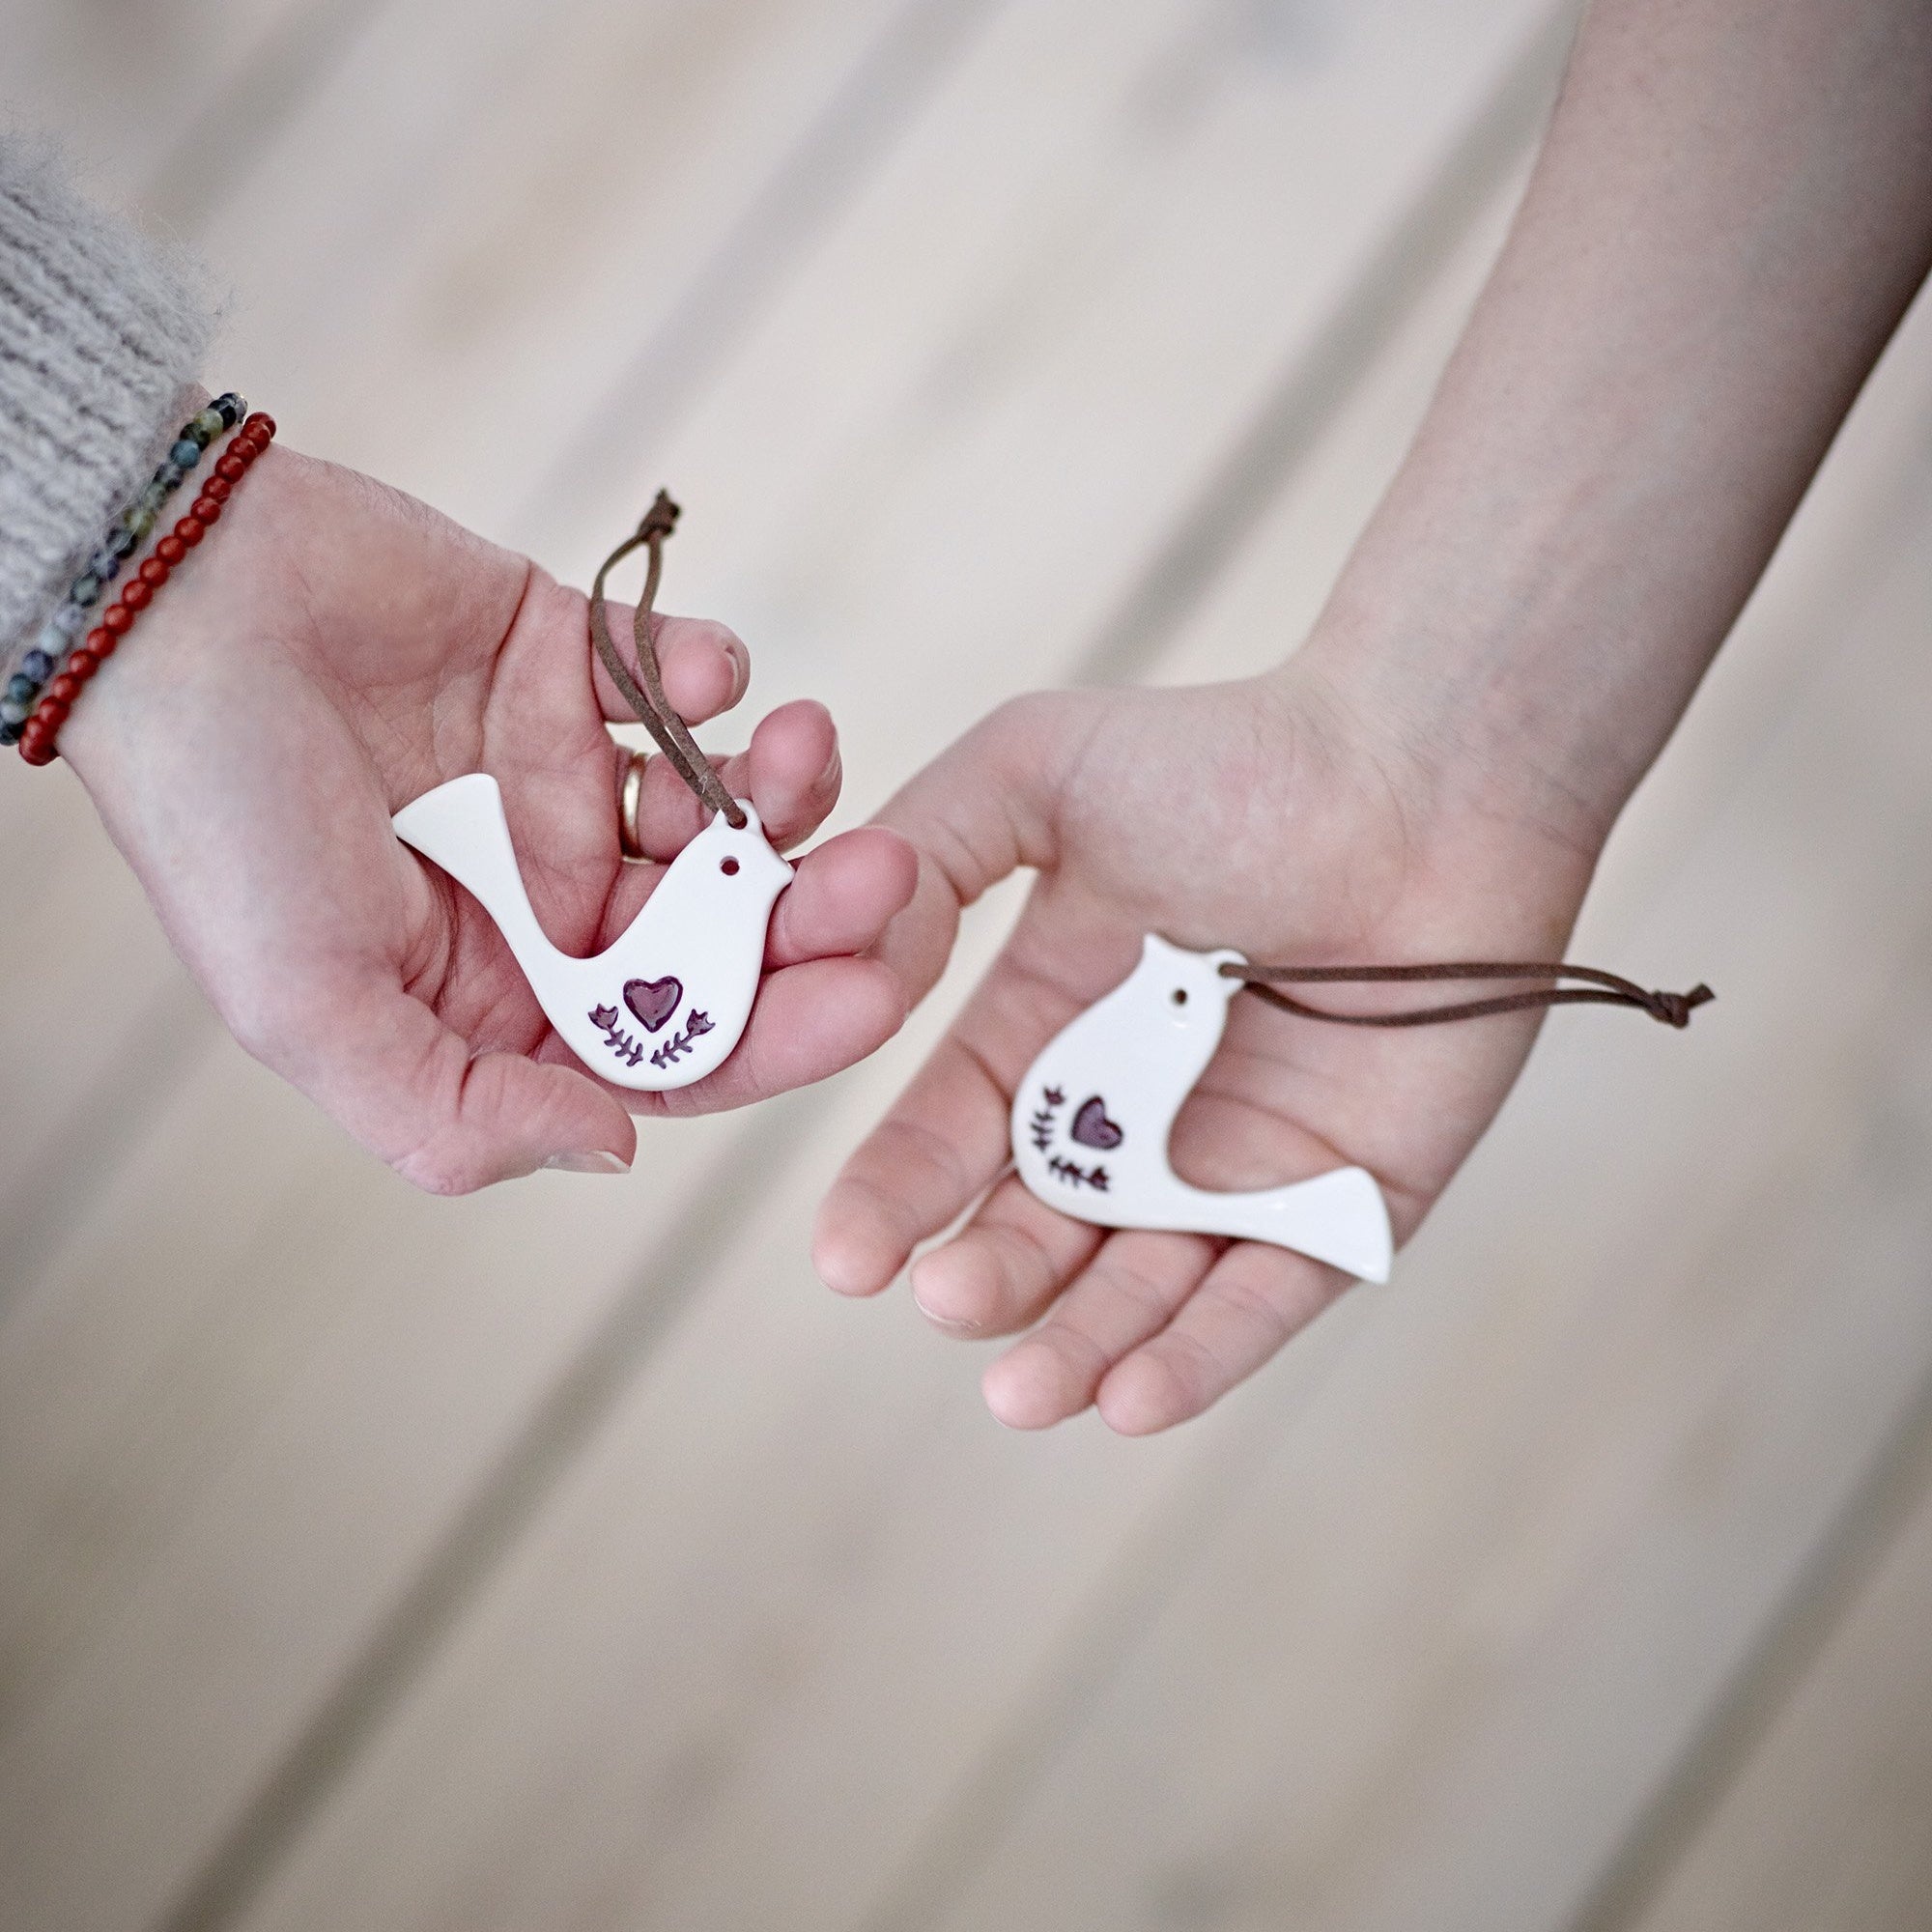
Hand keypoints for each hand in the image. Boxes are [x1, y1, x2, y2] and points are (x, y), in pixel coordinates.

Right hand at [61, 438, 916, 1190]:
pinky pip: (675, 675)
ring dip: (784, 788)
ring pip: (721, 803)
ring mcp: (569, 777)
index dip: (777, 1031)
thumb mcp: (313, 1011)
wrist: (165, 605)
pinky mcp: (571, 663)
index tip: (870, 999)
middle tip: (883, 876)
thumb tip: (619, 1147)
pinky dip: (710, 674)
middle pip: (722, 928)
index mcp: (504, 1001)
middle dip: (810, 910)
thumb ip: (457, 1112)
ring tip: (807, 752)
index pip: (673, 1041)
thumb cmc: (219, 821)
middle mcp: (552, 900)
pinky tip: (711, 676)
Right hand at [813, 664, 1600, 1432]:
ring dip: (1079, 1349)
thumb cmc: (1235, 755)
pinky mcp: (1345, 1202)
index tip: (845, 1255)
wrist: (1425, 770)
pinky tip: (1133, 1403)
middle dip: (987, 1277)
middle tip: (946, 1299)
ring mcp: (1237, 1165)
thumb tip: (839, 963)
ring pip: (1142, 1290)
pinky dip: (1203, 1356)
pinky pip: (1265, 1298)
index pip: (951, 1136)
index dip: (895, 1197)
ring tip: (1023, 1393)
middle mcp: (1134, 1113)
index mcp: (1051, 1027)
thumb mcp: (1037, 768)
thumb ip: (927, 852)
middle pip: (1039, 1232)